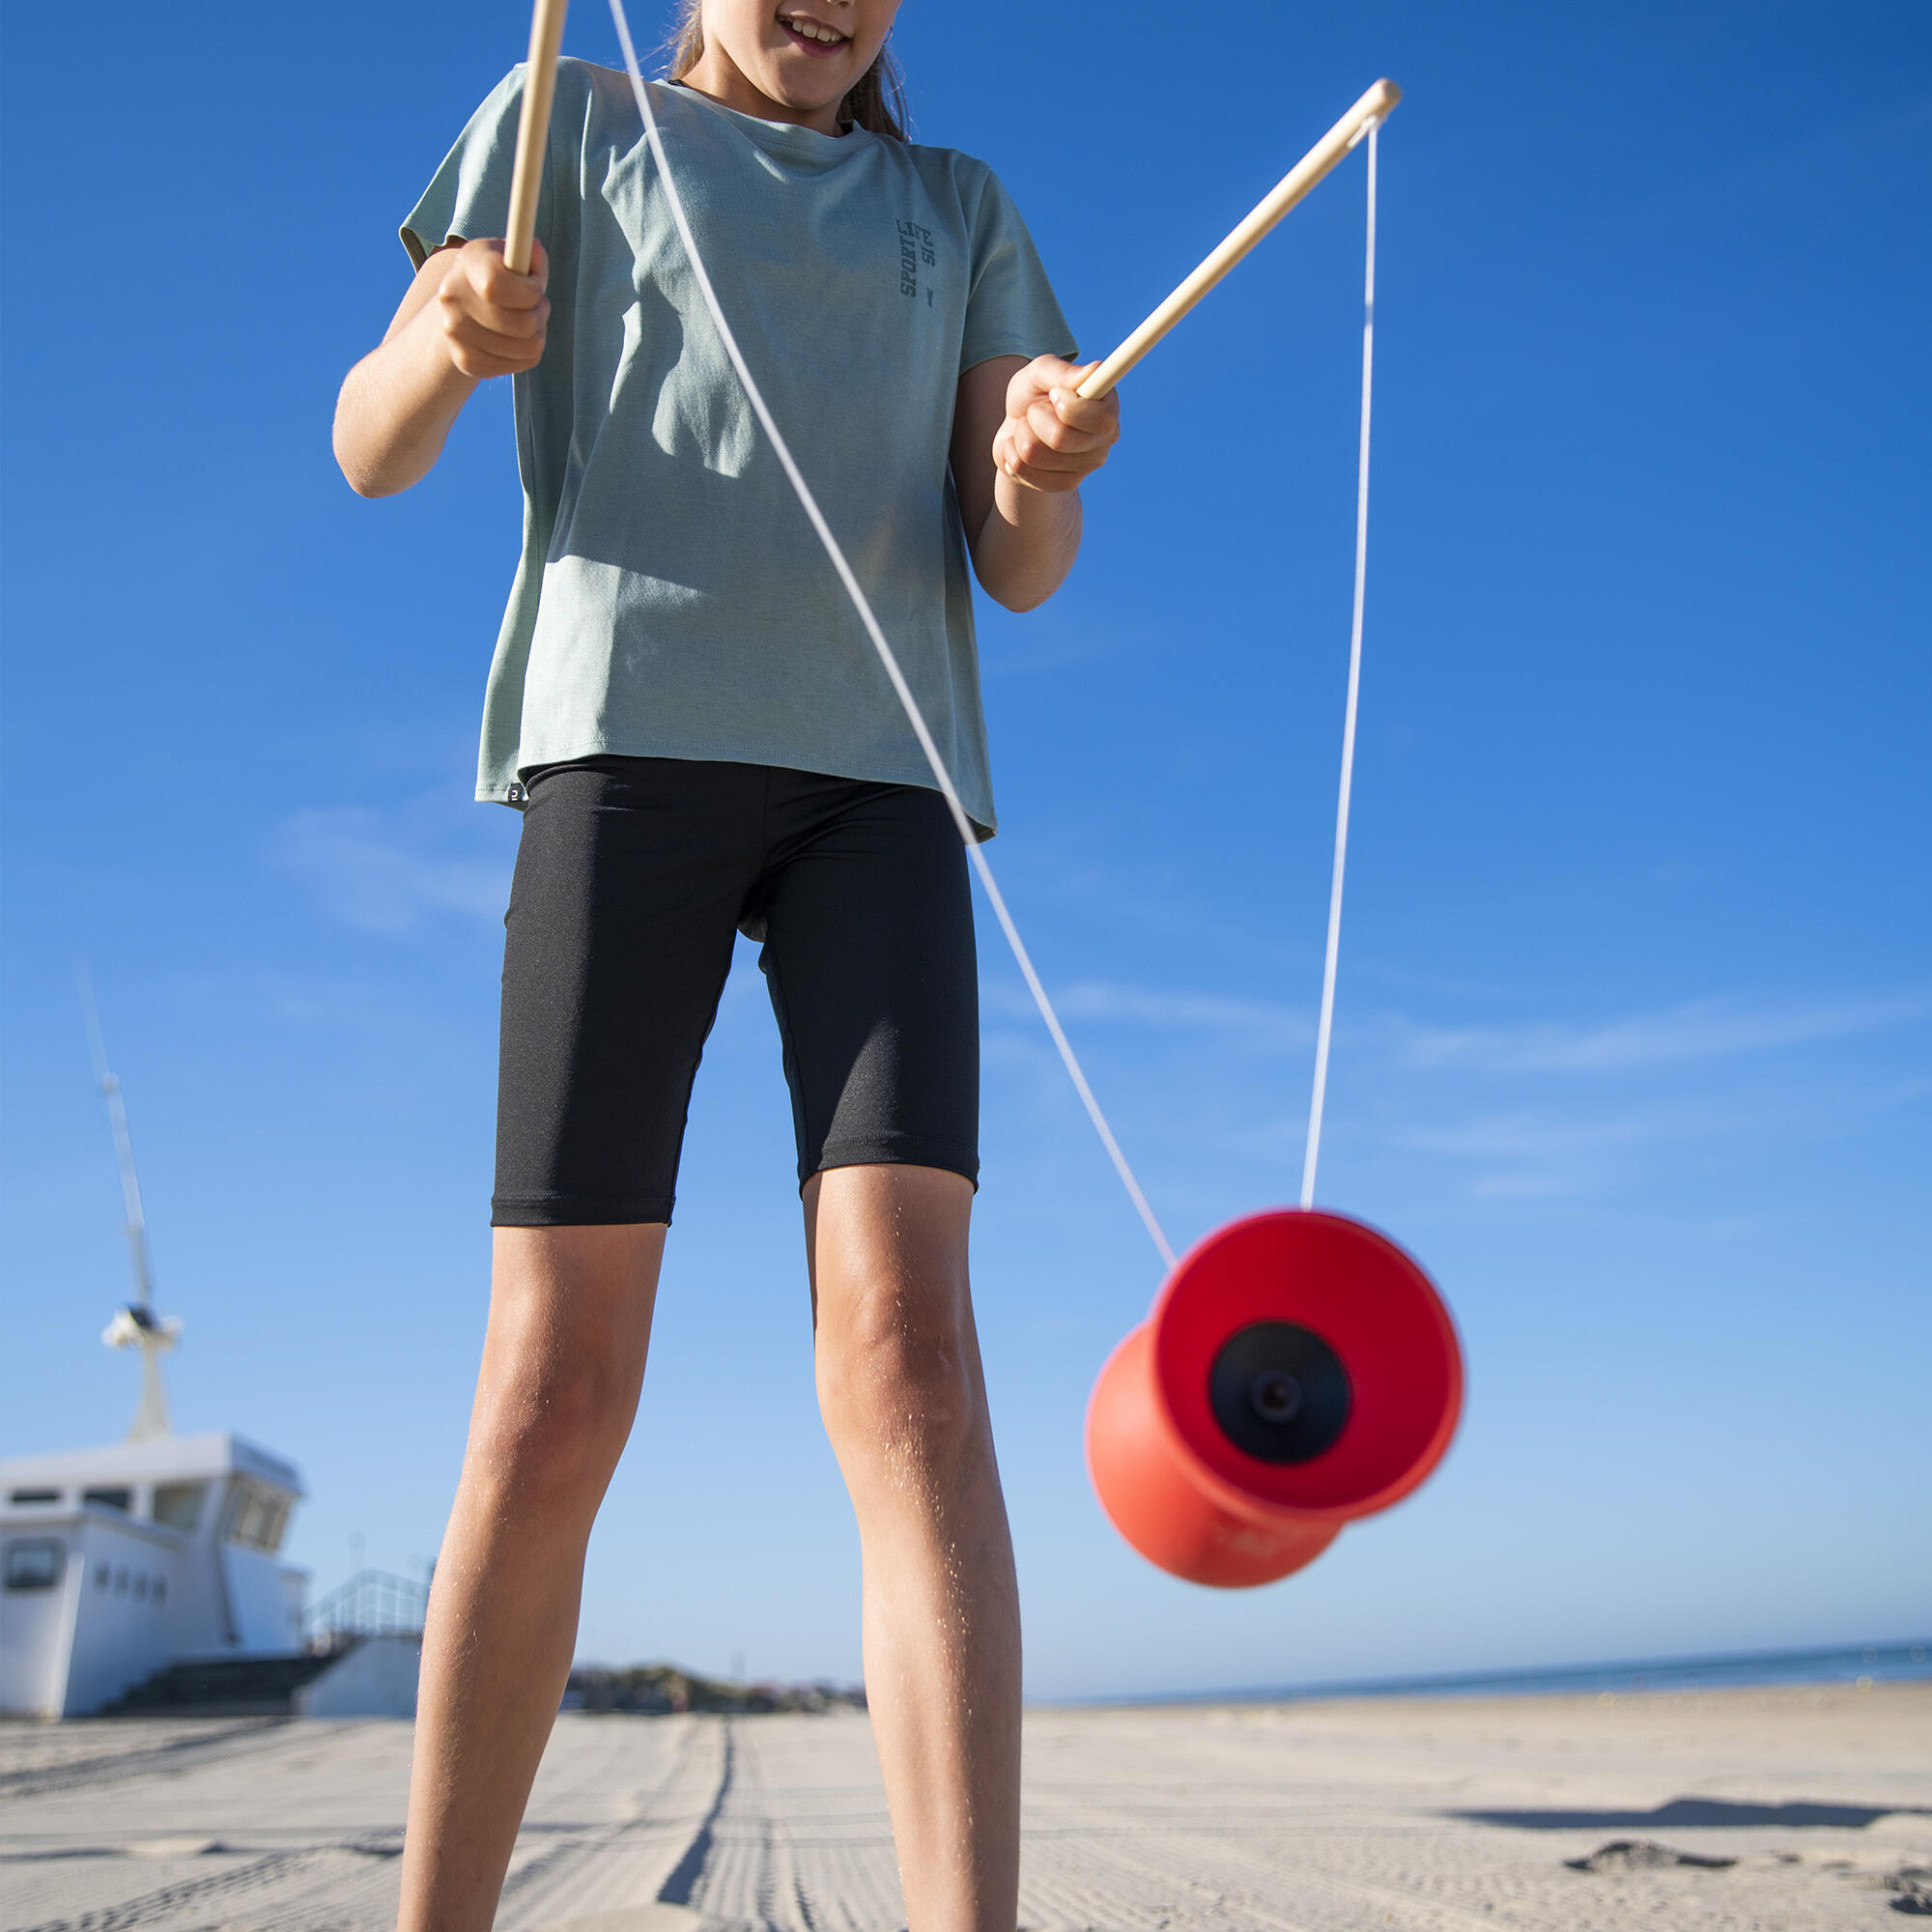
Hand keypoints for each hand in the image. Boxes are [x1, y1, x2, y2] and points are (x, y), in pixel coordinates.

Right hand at [434, 237, 549, 377]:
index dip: (530, 292)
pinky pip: (520, 364)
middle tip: (539, 307)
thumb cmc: (496, 278)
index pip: (497, 285)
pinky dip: (528, 354)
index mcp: (466, 263)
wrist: (458, 313)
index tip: (537, 288)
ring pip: (527, 347)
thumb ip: (527, 252)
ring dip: (538, 335)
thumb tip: (533, 248)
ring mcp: (455, 332)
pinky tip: (517, 341)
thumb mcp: (509, 257)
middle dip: (541, 314)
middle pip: (522, 323)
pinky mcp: (467, 361)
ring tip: (528, 323)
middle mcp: (452, 298)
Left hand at [990, 356, 1118, 493]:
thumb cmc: (1034, 394)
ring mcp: (1088, 465)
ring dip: (1020, 433)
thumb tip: (1092, 373)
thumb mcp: (1040, 372)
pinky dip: (1011, 453)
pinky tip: (1021, 446)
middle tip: (1036, 410)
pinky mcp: (1066, 484)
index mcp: (1108, 405)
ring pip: (1035, 454)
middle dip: (1034, 417)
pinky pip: (1023, 470)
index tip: (1054, 394)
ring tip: (1028, 427)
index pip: (1099, 418)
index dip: (1068, 407)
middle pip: (1060, 438)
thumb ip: (1061, 371)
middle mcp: (1106, 437)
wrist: (1017, 428)